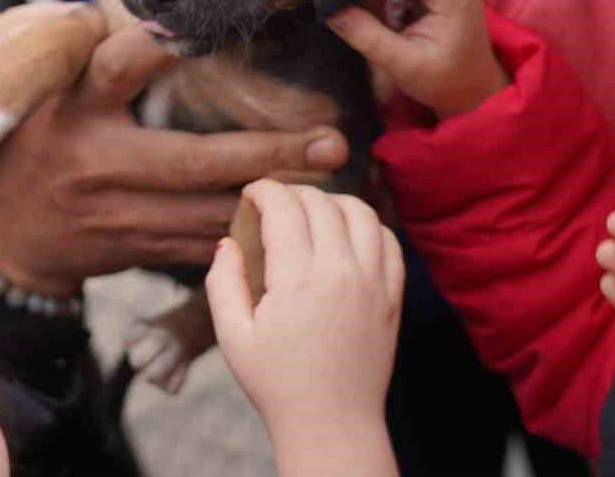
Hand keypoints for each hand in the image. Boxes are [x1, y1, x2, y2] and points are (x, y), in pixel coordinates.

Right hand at [0, 0, 85, 170]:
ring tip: (72, 25)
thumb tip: (16, 91)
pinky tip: (37, 55)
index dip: (42, 15)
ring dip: (36, 29)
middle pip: (9, 23)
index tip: (75, 9)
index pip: (8, 24)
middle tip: (83, 9)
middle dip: (47, 15)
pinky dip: (10, 54)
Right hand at [0, 27, 351, 294]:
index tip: (204, 26)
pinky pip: (204, 243)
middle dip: (266, 152)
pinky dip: (251, 231)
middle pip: (191, 160)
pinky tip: (294, 218)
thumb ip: (97, 55)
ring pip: (209, 210)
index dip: (157, 45)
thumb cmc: (37, 147)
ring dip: (273, 197)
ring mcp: (118, 214)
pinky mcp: (136, 248)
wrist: (6, 238)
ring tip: (330, 177)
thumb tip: (159, 8)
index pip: (116, 69)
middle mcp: (98, 163)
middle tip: (328, 139)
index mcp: (74, 110)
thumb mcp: (49, 93)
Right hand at [207, 181, 402, 458]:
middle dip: (292, 192)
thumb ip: (222, 282)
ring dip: (332, 201)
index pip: (284, 206)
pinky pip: (388, 240)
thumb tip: (226, 241)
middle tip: (274, 204)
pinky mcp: (392, 296)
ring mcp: (373, 282)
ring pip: (360, 212)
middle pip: (321, 202)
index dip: (263, 190)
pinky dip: (367, 225)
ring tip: (312, 211)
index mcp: (298, 279)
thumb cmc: (277, 383)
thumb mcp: (232, 336)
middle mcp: (341, 272)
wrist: (332, 423)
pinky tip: (347, 233)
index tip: (251, 194)